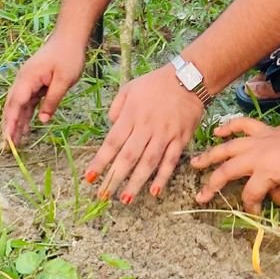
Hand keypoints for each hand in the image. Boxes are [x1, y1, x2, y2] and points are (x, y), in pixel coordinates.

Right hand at [1, 35, 85, 146]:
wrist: (69, 36)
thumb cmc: (68, 56)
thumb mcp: (64, 80)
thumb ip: (52, 100)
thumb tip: (42, 121)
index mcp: (27, 79)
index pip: (15, 105)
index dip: (10, 123)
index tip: (7, 139)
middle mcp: (23, 81)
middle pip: (12, 107)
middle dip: (9, 126)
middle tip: (7, 147)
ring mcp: (28, 81)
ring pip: (19, 106)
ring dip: (16, 123)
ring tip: (15, 142)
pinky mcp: (35, 82)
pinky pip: (27, 102)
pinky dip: (25, 115)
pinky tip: (26, 127)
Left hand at [85, 63, 203, 204]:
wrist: (189, 79)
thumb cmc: (156, 84)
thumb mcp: (130, 88)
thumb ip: (116, 107)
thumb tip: (110, 125)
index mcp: (132, 115)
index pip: (112, 142)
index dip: (100, 161)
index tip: (89, 177)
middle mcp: (147, 127)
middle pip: (129, 156)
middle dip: (114, 178)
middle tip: (103, 196)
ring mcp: (165, 134)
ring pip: (149, 162)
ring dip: (136, 182)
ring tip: (125, 199)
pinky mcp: (180, 139)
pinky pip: (171, 161)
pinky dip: (163, 176)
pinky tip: (154, 191)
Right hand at [191, 117, 279, 212]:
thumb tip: (270, 195)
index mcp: (265, 173)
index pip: (250, 195)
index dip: (251, 206)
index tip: (256, 213)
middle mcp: (256, 156)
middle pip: (228, 171)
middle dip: (212, 185)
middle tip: (200, 196)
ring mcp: (258, 140)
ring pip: (228, 147)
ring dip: (210, 155)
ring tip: (194, 163)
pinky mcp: (264, 130)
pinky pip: (242, 125)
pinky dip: (229, 127)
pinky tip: (217, 132)